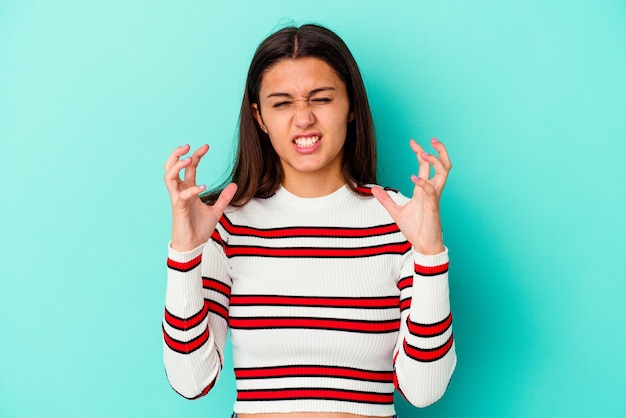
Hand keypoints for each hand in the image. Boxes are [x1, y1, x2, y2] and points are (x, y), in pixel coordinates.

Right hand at [163, 144, 236, 251]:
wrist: (193, 245)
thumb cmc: (199, 228)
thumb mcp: (216, 211)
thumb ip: (223, 197)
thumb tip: (234, 185)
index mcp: (188, 190)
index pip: (189, 168)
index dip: (196, 155)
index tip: (206, 146)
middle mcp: (180, 192)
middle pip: (171, 167)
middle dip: (177, 154)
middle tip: (188, 146)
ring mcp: (177, 200)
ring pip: (168, 177)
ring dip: (177, 166)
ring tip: (189, 159)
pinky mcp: (178, 210)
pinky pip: (181, 196)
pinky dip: (191, 190)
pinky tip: (203, 187)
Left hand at [371, 138, 451, 254]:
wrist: (423, 245)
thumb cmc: (415, 229)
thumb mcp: (396, 211)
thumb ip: (386, 199)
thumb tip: (373, 189)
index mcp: (425, 190)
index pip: (426, 166)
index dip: (421, 152)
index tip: (413, 142)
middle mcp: (432, 191)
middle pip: (441, 166)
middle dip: (438, 150)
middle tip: (430, 139)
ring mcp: (434, 198)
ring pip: (443, 174)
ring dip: (435, 162)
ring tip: (424, 153)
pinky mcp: (433, 207)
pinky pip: (431, 191)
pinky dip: (423, 183)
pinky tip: (414, 178)